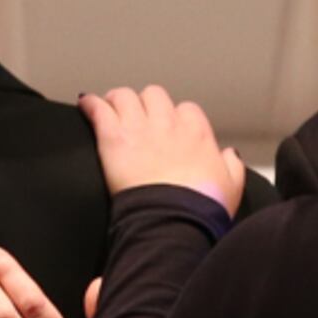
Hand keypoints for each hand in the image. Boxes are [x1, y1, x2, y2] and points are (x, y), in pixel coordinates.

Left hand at [81, 85, 245, 214]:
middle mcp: (168, 124)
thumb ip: (232, 166)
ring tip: (110, 109)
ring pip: (124, 96)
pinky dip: (91, 105)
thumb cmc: (201, 209)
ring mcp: (139, 128)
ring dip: (117, 101)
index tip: (170, 130)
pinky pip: (98, 108)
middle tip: (138, 117)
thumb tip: (228, 154)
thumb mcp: (232, 188)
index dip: (176, 118)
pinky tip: (86, 106)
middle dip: (146, 104)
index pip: (186, 109)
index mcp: (197, 133)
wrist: (172, 221)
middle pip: (154, 95)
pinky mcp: (113, 138)